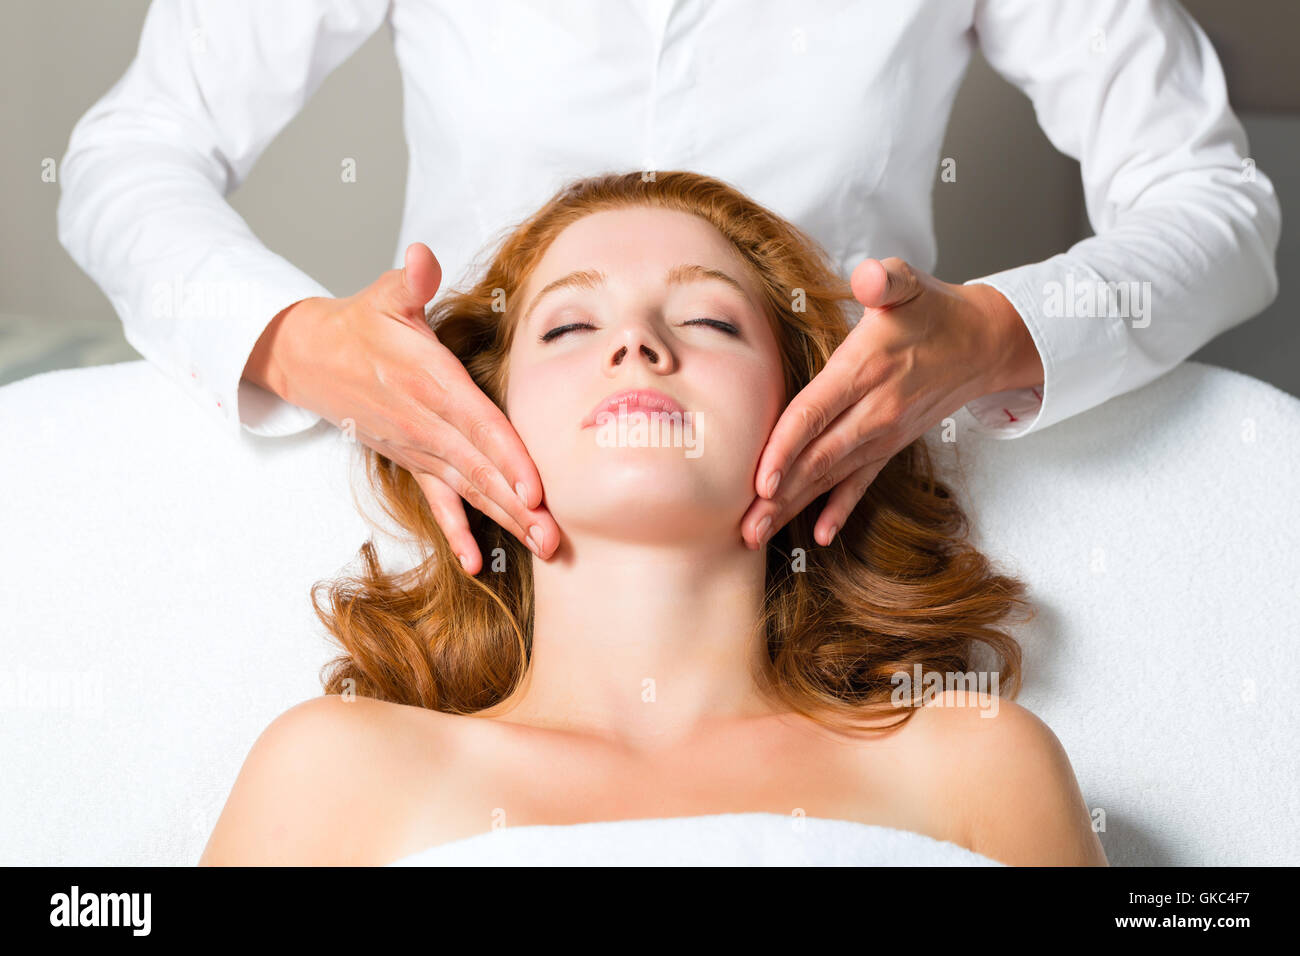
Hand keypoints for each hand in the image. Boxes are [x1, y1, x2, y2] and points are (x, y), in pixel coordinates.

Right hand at [243, 242, 559, 573]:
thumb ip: (410, 281)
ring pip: (470, 490)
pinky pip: (439, 501)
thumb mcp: (385, 295)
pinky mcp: (413, 460)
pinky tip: (476, 563)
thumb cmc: (361, 326)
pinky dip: (457, 532)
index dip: (508, 457)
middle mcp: (428, 423)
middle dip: (520, 505)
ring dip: (506, 521)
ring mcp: (420, 447)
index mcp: (430, 382)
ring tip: (541, 547)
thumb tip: (422, 258)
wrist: (312, 358)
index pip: (479, 424)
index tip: (535, 488)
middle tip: (555, 538)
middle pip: (482, 469)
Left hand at [741, 256, 1042, 549]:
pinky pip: (860, 482)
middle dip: (778, 496)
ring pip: (830, 477)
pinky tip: (820, 535)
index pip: (815, 414)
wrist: (985, 343)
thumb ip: (885, 280)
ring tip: (758, 535)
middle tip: (742, 529)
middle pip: (816, 459)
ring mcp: (883, 434)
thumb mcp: (909, 284)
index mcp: (865, 370)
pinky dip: (839, 509)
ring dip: (794, 508)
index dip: (786, 448)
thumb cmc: (934, 311)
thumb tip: (868, 276)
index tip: (761, 480)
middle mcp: (873, 411)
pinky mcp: (890, 445)